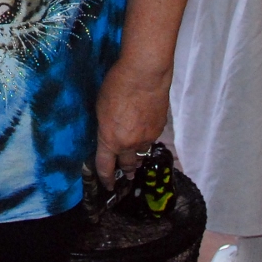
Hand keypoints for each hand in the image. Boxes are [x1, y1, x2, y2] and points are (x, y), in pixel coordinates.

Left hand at [93, 59, 170, 189]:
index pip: (105, 166)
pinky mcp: (160, 128)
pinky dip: (147, 139)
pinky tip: (146, 130)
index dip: (105, 178)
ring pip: (141, 152)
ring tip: (136, 157)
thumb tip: (110, 134)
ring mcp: (147, 137)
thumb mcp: (101, 107)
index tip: (108, 186)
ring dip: (137, 155)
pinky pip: (152, 139)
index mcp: (110, 139)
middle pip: (127, 165)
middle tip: (126, 175)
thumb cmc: (116, 86)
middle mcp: (129, 143)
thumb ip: (105, 126)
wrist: (145, 75)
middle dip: (126, 171)